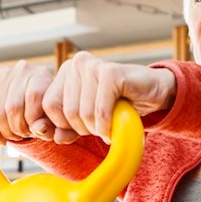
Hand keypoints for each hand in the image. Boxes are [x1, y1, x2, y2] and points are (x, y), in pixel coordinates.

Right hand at [0, 60, 54, 143]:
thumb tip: (38, 128)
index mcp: (41, 74)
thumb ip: (49, 125)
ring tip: (14, 135)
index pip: (33, 96)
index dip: (33, 120)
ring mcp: (2, 75)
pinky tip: (1, 135)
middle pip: (13, 107)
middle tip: (23, 135)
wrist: (28, 101)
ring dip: (5, 132)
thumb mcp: (51, 120)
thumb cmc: (43, 112)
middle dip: (18, 129)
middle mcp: (21, 70)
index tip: (34, 131)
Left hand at [42, 51, 175, 143]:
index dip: (63, 124)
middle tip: (100, 125)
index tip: (81, 127)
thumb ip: (67, 129)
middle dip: (83, 128)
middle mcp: (76, 63)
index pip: (49, 106)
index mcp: (65, 71)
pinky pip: (100, 112)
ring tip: (109, 123)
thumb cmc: (116, 105)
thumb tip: (55, 138)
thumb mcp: (86, 120)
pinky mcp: (111, 73)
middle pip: (67, 112)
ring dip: (97, 128)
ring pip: (83, 114)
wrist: (152, 92)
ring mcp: (93, 66)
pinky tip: (114, 125)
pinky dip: (107, 126)